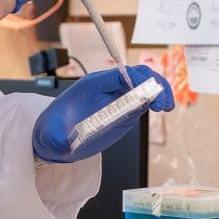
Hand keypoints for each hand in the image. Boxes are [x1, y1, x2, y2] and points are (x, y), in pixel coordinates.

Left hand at [32, 66, 174, 163]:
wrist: (56, 137)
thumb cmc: (52, 130)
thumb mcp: (51, 136)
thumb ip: (57, 139)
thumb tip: (64, 144)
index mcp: (92, 84)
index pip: (119, 74)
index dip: (136, 80)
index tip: (148, 94)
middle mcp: (108, 87)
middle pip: (137, 75)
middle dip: (152, 85)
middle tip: (162, 104)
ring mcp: (118, 97)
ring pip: (144, 84)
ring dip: (159, 91)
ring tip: (167, 106)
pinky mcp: (124, 109)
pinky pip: (144, 98)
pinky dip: (156, 100)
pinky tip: (164, 107)